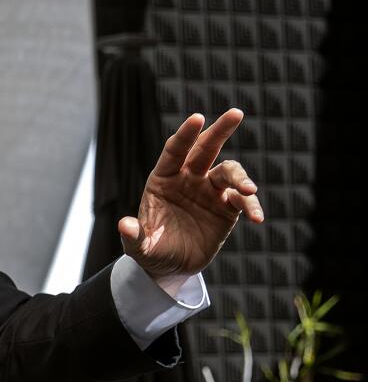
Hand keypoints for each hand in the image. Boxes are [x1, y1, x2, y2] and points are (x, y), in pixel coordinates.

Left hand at [117, 109, 264, 279]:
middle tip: (236, 114)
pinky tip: (257, 218)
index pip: (175, 150)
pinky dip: (251, 206)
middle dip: (220, 131)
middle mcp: (189, 178)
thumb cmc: (150, 249)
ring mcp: (210, 191)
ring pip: (229, 172)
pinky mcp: (227, 208)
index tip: (197, 118)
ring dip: (241, 178)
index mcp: (164, 178)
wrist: (170, 267)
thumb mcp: (139, 246)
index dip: (186, 135)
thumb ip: (133, 235)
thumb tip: (124, 226)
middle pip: (206, 148)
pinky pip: (242, 201)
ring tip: (249, 191)